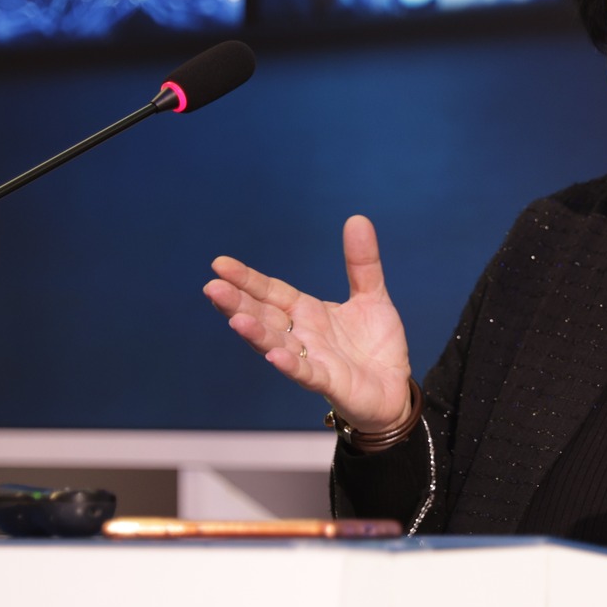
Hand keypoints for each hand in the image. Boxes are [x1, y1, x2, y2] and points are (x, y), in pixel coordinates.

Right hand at [203, 216, 414, 439]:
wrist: (395, 388)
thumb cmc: (375, 346)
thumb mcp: (372, 295)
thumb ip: (362, 262)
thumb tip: (357, 219)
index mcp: (307, 312)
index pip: (271, 292)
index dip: (247, 279)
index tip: (220, 264)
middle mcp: (301, 336)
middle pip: (264, 316)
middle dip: (238, 303)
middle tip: (211, 288)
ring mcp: (311, 361)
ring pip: (276, 345)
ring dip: (256, 333)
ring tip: (236, 319)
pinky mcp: (329, 383)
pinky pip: (306, 373)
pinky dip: (291, 365)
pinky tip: (275, 356)